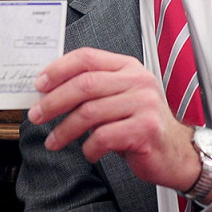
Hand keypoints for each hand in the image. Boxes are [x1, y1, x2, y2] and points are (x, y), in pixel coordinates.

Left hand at [26, 47, 199, 191]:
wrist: (175, 153)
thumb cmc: (139, 124)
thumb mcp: (118, 98)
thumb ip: (92, 89)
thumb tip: (48, 91)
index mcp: (128, 67)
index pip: (87, 57)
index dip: (58, 69)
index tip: (39, 84)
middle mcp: (138, 81)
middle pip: (84, 84)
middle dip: (53, 102)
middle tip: (36, 115)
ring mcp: (145, 104)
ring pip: (89, 112)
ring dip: (64, 130)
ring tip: (53, 141)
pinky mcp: (146, 129)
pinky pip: (103, 136)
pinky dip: (89, 148)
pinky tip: (89, 152)